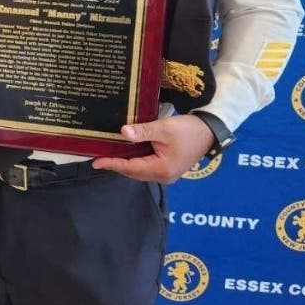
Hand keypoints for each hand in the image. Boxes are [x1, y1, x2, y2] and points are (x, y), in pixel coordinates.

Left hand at [92, 114, 214, 182]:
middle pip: (134, 172)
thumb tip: (123, 133)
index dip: (112, 164)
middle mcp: (164, 176)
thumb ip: (143, 132)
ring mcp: (167, 173)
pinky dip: (135, 160)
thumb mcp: (164, 129)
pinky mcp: (168, 167)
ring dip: (125, 163)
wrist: (209, 131)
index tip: (96, 162)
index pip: (130, 168)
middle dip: (116, 165)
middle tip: (99, 157)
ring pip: (140, 170)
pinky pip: (146, 166)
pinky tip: (126, 152)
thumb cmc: (188, 130)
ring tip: (108, 155)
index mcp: (162, 169)